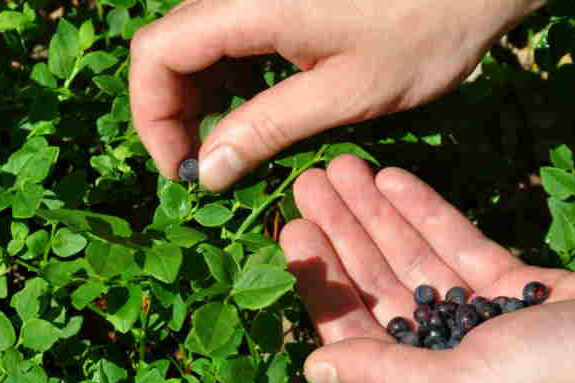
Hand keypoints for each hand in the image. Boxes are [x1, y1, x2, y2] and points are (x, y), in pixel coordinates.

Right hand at [130, 0, 543, 190]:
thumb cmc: (423, 32)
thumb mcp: (345, 94)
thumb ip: (266, 130)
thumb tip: (206, 173)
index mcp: (250, 4)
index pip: (156, 54)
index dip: (151, 116)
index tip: (182, 169)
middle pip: (168, 46)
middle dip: (172, 111)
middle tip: (204, 167)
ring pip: (195, 40)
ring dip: (199, 96)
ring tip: (231, 146)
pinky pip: (230, 31)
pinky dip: (229, 75)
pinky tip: (255, 108)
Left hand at [278, 154, 574, 382]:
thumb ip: (384, 376)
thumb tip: (313, 371)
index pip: (354, 340)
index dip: (320, 285)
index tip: (292, 233)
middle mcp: (447, 366)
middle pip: (378, 292)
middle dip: (342, 238)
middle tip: (309, 185)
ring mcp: (482, 325)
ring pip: (414, 262)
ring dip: (376, 217)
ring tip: (343, 170)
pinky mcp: (515, 289)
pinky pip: (458, 247)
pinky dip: (427, 215)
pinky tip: (393, 181)